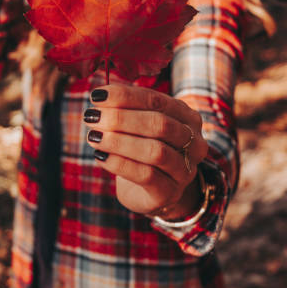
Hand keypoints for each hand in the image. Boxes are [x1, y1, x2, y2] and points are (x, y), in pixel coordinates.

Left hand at [84, 84, 207, 217]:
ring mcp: (185, 170)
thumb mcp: (138, 125)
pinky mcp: (170, 192)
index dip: (126, 96)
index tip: (97, 95)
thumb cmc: (142, 148)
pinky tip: (100, 156)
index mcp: (186, 117)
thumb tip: (100, 96)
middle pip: (159, 124)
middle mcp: (193, 142)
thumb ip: (125, 109)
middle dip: (122, 118)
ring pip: (155, 151)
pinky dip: (119, 163)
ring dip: (119, 141)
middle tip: (93, 117)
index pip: (157, 100)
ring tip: (93, 136)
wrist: (151, 190)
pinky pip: (146, 176)